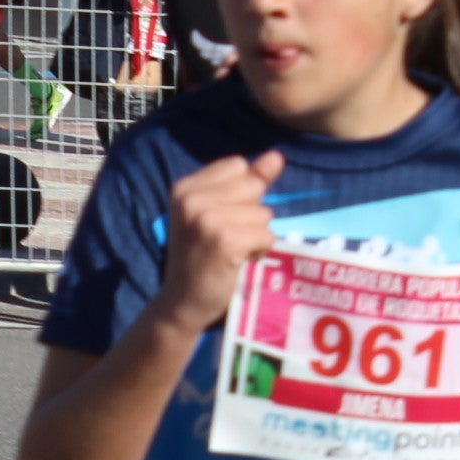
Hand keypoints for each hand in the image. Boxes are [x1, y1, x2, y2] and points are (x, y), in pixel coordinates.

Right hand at [156, 151, 284, 334]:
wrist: (181, 303)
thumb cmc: (201, 258)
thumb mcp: (217, 213)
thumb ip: (248, 182)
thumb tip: (277, 156)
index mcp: (185, 187)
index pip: (238, 166)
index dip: (240, 194)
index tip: (220, 220)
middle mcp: (192, 199)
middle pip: (253, 187)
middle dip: (251, 214)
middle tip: (226, 239)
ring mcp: (206, 220)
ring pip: (263, 213)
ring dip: (256, 236)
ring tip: (231, 253)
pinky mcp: (224, 241)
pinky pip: (266, 235)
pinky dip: (259, 251)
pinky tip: (237, 262)